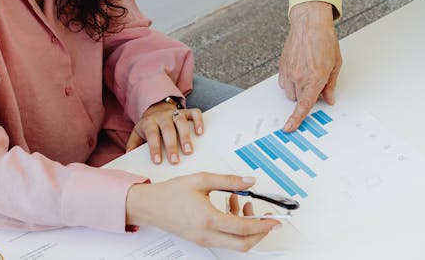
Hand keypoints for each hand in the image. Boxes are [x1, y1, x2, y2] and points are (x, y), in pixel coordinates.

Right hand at [125, 173, 279, 250]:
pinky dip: (234, 226)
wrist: (149, 206)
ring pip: (235, 243)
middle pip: (243, 244)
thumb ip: (229, 181)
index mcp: (208, 219)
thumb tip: (250, 182)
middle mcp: (207, 235)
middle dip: (260, 232)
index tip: (275, 219)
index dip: (263, 224)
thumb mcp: (201, 180)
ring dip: (246, 227)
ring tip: (242, 202)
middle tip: (269, 219)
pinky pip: (225, 239)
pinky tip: (229, 204)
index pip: (244, 228)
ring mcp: (204, 240)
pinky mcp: (202, 240)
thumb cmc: (170, 193)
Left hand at [126, 101, 204, 164]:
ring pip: (181, 122)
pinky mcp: (186, 111)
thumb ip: (132, 145)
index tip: (158, 161)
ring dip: (185, 136)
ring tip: (189, 151)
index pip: (152, 135)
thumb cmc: (148, 127)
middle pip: (167, 129)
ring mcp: (175, 113)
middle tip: (175, 160)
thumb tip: (129, 158)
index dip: (154, 148)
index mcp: (149, 123)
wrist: (156, 109)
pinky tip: (200, 133)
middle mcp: (162, 117)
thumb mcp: (137, 134)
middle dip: (171, 145)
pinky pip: (194, 113)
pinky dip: (198, 121)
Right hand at [278, 1, 341, 131]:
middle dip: (306, 96)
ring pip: (290, 92)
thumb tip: (329, 99)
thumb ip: (331, 85)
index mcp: (316, 78)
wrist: (310, 23)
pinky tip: (298, 68)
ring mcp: (289, 71)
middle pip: (298, 100)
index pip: (304, 105)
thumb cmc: (325, 40)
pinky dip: (290, 81)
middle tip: (315, 82)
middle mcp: (300, 76)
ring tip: (307, 72)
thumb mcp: (335, 64)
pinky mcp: (282, 66)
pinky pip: (284, 83)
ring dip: (298, 89)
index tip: (289, 127)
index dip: (296, 119)